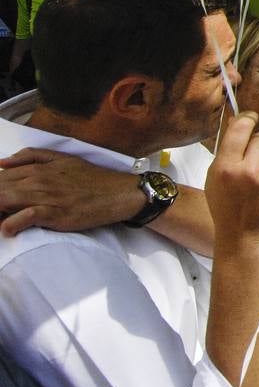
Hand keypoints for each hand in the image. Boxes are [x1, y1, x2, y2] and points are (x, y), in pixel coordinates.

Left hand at [0, 148, 147, 235]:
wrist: (119, 193)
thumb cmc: (91, 179)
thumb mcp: (62, 159)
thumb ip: (32, 156)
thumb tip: (2, 162)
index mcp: (36, 168)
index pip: (0, 177)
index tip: (2, 202)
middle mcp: (37, 180)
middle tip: (1, 211)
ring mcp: (46, 197)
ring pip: (5, 200)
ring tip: (1, 220)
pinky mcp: (55, 214)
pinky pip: (25, 217)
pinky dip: (12, 224)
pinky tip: (9, 230)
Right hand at [206, 112, 258, 254]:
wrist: (245, 237)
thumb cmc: (227, 208)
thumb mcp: (214, 179)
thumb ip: (226, 152)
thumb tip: (239, 122)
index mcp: (226, 167)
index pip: (241, 128)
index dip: (248, 118)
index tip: (252, 117)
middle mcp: (249, 170)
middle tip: (255, 163)